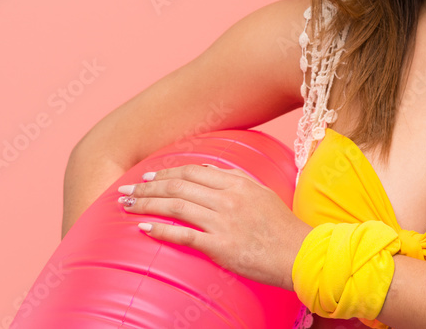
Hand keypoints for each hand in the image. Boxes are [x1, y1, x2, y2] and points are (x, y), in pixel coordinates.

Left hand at [116, 163, 310, 290]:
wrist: (299, 254)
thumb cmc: (282, 226)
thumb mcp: (263, 193)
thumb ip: (237, 179)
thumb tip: (210, 171)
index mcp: (238, 184)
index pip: (193, 172)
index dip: (166, 172)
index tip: (148, 176)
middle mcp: (228, 199)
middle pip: (179, 186)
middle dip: (148, 187)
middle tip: (126, 191)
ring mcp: (223, 222)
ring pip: (176, 207)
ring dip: (147, 204)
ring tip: (127, 206)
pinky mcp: (220, 246)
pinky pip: (183, 235)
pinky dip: (160, 230)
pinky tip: (142, 227)